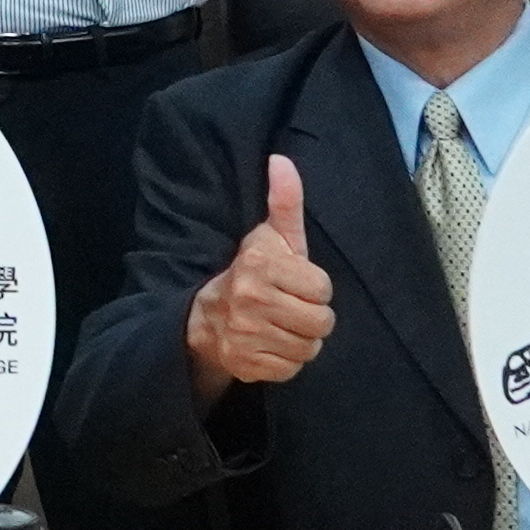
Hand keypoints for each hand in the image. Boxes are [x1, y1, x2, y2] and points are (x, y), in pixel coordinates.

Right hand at [186, 156, 335, 394]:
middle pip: (321, 322)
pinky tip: (272, 345)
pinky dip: (287, 360)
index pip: (323, 288)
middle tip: (293, 308)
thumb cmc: (252, 272)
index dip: (314, 287)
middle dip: (313, 317)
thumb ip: (284, 201)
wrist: (206, 318)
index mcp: (260, 263)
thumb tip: (281, 159)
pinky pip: (291, 369)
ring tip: (284, 326)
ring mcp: (245, 335)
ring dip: (302, 340)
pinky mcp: (245, 364)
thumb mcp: (271, 236)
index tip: (296, 283)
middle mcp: (250, 299)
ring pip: (309, 348)